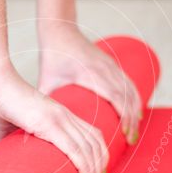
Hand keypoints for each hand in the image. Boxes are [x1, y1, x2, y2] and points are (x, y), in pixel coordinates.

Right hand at [0, 73, 108, 172]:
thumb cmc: (1, 103)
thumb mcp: (10, 127)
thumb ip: (8, 141)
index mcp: (61, 114)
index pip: (92, 135)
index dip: (98, 155)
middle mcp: (66, 116)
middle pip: (96, 143)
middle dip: (99, 168)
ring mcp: (60, 119)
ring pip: (89, 149)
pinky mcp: (50, 124)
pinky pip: (75, 149)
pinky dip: (84, 167)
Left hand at [38, 25, 142, 143]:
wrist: (60, 30)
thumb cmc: (53, 56)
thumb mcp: (48, 80)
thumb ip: (46, 102)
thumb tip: (35, 125)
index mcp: (91, 73)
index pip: (116, 97)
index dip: (124, 116)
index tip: (125, 135)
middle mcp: (105, 69)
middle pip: (127, 97)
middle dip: (131, 120)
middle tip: (130, 141)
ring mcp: (111, 65)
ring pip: (131, 91)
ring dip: (135, 112)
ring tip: (132, 132)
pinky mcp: (112, 64)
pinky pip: (130, 84)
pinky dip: (135, 99)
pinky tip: (136, 114)